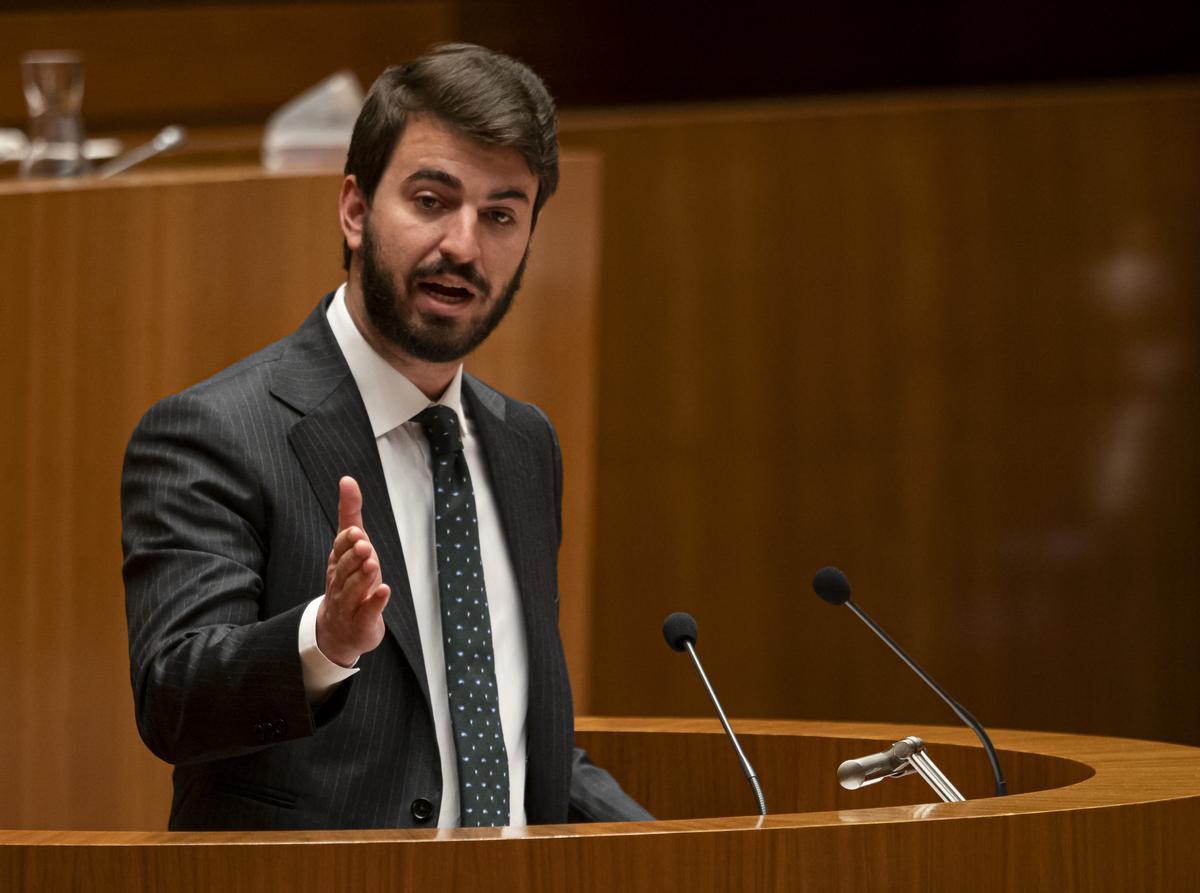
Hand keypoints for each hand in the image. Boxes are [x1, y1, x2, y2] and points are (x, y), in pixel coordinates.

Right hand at [317, 476, 390, 666]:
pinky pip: (367, 612)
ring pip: (353, 590)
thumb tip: (347, 479)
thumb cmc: (349, 581)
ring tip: (373, 564)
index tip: (356, 532)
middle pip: (344, 569)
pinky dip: (376, 602)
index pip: (338, 550)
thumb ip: (350, 514)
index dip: (346, 542)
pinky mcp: (361, 622)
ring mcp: (349, 604)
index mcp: (337, 563)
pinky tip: (385, 591)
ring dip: (363, 577)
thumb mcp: (351, 547)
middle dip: (353, 557)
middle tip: (365, 546)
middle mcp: (340, 583)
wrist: (340, 630)